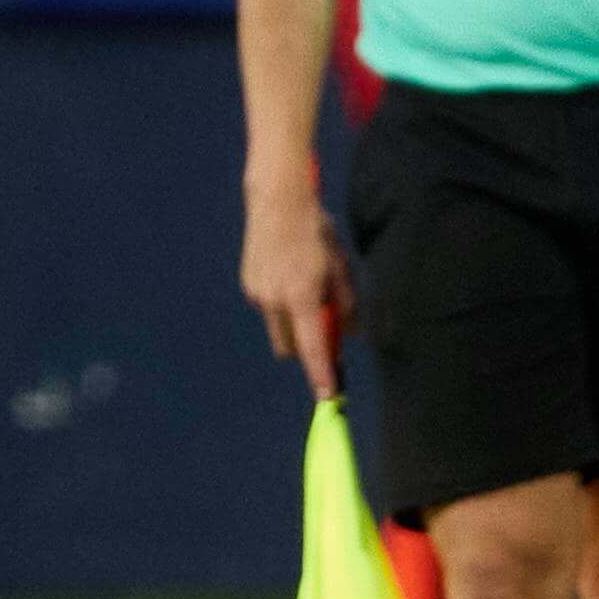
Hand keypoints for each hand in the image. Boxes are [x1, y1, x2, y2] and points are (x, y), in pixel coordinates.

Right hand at [240, 180, 351, 398]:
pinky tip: (289, 275)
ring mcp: (257, 292)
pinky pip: (268, 307)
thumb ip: (345, 306)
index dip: (321, 375)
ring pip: (279, 327)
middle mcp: (274, 300)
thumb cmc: (316, 233)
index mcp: (301, 297)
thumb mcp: (340, 269)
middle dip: (306, 349)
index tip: (327, 396)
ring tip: (306, 289)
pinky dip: (282, 304)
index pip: (312, 349)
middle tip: (326, 331)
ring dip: (294, 323)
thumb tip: (349, 334)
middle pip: (290, 347)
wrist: (278, 201)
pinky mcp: (248, 282)